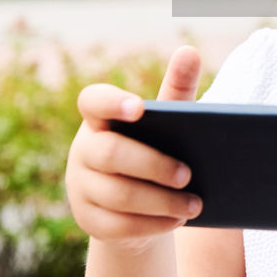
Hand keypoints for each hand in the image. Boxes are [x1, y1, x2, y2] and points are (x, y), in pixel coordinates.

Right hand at [65, 46, 204, 252]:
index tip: (139, 108)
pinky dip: (152, 223)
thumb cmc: (155, 150)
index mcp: (100, 119)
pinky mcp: (89, 221)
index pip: (93, 102)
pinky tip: (177, 220)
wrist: (137, 207)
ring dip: (161, 201)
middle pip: (111, 154)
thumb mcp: (167, 123)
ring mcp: (81, 187)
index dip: (112, 103)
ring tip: (195, 204)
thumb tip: (190, 51)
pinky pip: (119, 225)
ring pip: (118, 195)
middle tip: (188, 174)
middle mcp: (83, 150)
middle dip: (152, 165)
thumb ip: (176, 89)